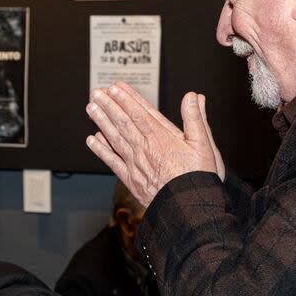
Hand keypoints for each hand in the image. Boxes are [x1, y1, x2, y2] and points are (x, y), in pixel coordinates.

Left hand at [86, 82, 223, 206]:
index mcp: (162, 138)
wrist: (188, 208)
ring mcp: (135, 164)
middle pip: (123, 122)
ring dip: (101, 121)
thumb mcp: (204, 144)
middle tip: (97, 92)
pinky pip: (112, 161)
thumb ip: (196, 118)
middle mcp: (144, 148)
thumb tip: (192, 97)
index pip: (139, 113)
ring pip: (114, 138)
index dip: (126, 99)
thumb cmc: (198, 177)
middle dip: (109, 105)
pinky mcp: (131, 179)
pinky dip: (100, 150)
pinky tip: (92, 139)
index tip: (115, 87)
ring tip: (91, 108)